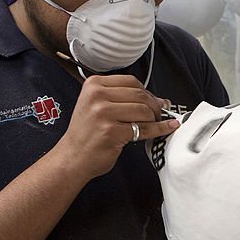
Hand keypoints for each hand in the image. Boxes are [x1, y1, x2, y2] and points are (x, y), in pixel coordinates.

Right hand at [54, 73, 178, 180]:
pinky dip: (159, 129)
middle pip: (140, 94)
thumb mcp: (97, 106)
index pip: (131, 81)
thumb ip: (123, 99)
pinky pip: (144, 128)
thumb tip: (159, 99)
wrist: (73, 157)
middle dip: (154, 106)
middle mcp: (97, 96)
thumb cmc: (87, 134)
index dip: (147, 92)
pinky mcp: (112, 132)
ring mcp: (103, 113)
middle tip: (159, 115)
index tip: (156, 101)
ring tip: (153, 125)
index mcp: (93, 85)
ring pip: (144, 110)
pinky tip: (166, 128)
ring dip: (154, 119)